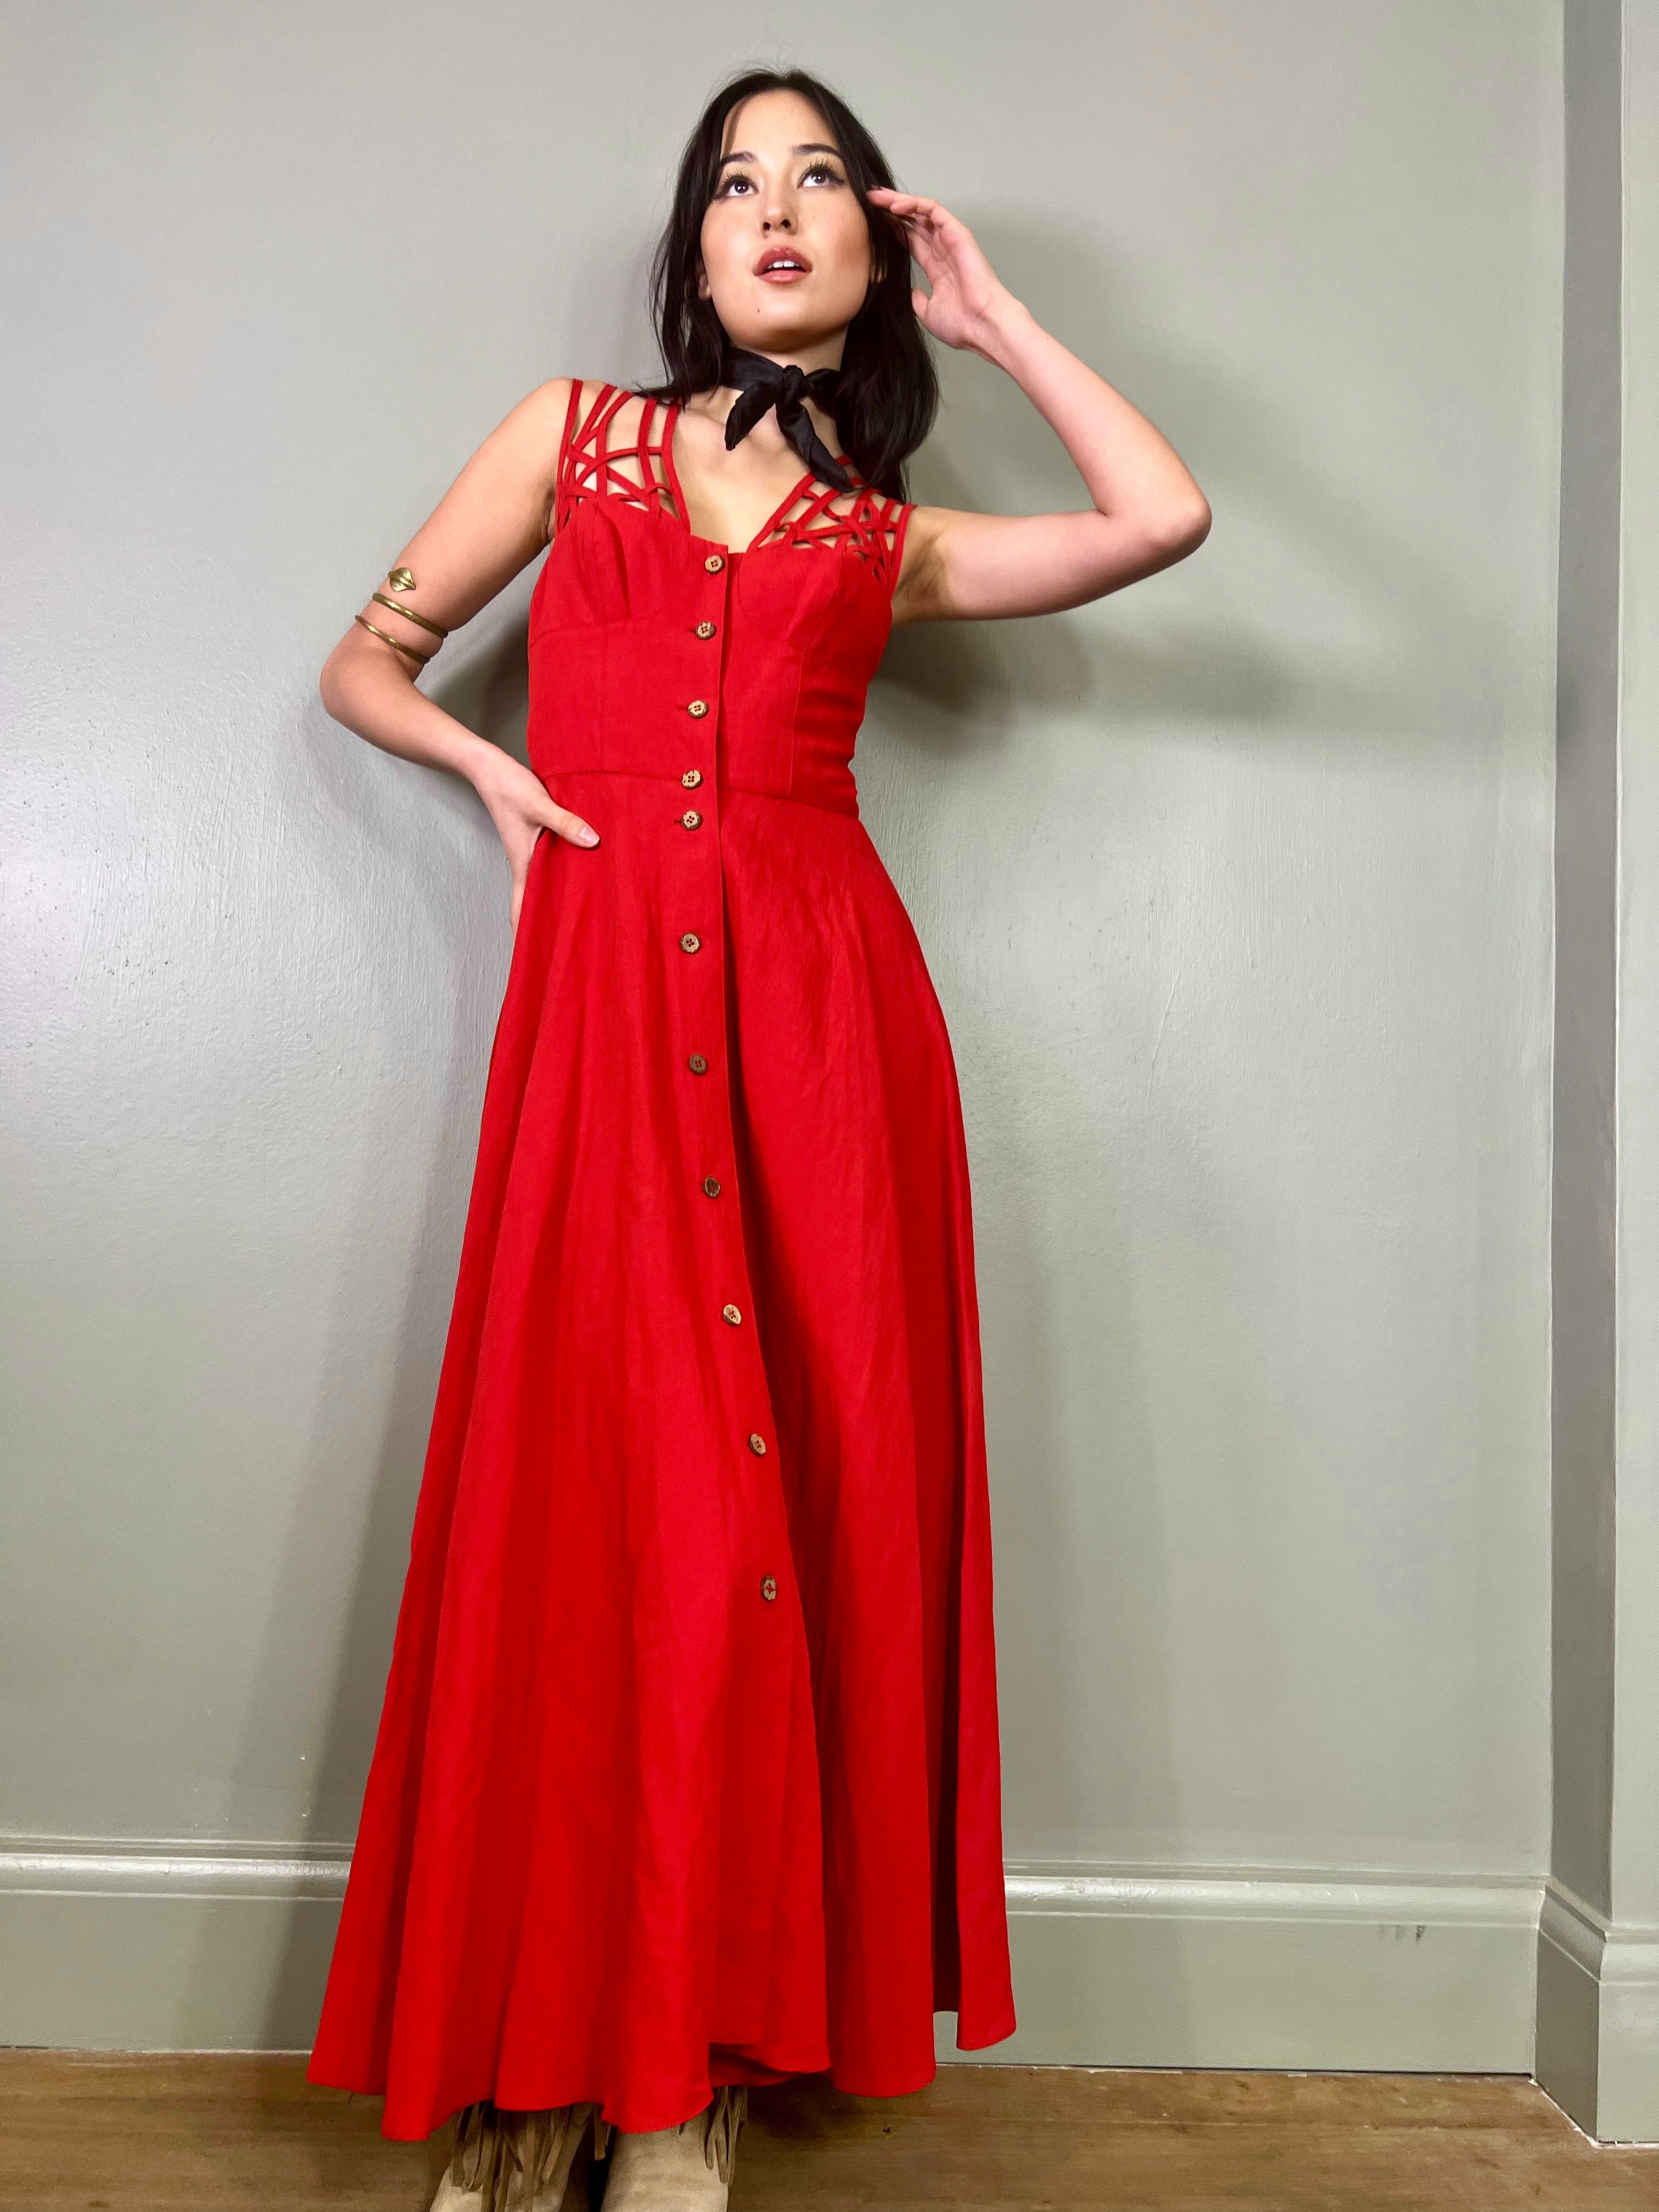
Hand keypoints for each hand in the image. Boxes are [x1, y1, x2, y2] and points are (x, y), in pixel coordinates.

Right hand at [468, 745, 598, 935]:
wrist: (489, 768)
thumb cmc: (508, 787)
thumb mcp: (538, 804)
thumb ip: (565, 822)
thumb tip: (592, 841)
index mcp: (523, 864)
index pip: (521, 910)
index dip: (525, 936)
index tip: (535, 960)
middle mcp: (526, 864)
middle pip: (535, 904)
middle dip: (547, 927)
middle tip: (568, 949)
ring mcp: (531, 854)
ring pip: (544, 886)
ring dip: (557, 902)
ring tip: (581, 921)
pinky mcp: (537, 841)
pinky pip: (551, 866)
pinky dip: (563, 876)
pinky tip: (581, 876)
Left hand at [864, 188, 1018, 354]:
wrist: (980, 325)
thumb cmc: (961, 323)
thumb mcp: (927, 312)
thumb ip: (917, 299)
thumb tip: (909, 291)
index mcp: (936, 267)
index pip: (910, 241)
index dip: (892, 230)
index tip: (870, 223)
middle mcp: (942, 250)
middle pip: (913, 222)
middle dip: (890, 210)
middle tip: (868, 201)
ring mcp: (950, 240)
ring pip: (921, 211)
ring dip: (898, 202)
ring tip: (876, 197)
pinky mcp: (956, 232)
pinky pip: (933, 210)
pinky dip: (914, 204)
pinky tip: (894, 207)